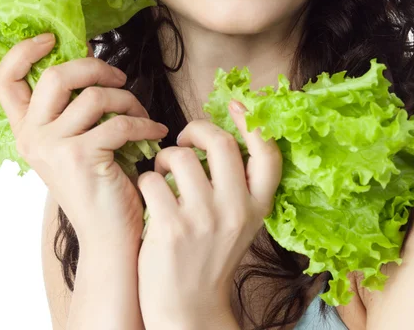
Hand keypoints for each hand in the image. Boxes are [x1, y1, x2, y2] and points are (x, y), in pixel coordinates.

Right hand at [0, 33, 168, 249]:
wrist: (108, 236)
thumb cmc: (97, 186)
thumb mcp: (72, 144)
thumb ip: (70, 109)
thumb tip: (90, 62)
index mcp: (25, 130)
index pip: (3, 79)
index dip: (23, 51)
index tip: (51, 38)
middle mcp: (31, 137)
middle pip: (55, 75)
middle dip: (95, 68)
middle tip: (120, 80)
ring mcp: (53, 147)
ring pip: (93, 96)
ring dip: (127, 100)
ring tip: (142, 116)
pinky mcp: (81, 157)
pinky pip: (120, 122)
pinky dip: (145, 124)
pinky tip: (156, 133)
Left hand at [136, 100, 281, 328]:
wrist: (188, 308)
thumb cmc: (208, 258)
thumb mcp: (237, 223)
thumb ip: (235, 185)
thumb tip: (218, 137)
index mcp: (257, 206)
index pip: (268, 153)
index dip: (252, 122)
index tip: (235, 105)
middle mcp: (235, 209)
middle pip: (220, 143)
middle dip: (195, 130)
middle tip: (183, 140)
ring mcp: (204, 218)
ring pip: (178, 157)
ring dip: (163, 158)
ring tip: (160, 174)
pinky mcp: (172, 227)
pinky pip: (151, 180)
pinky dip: (144, 181)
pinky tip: (147, 196)